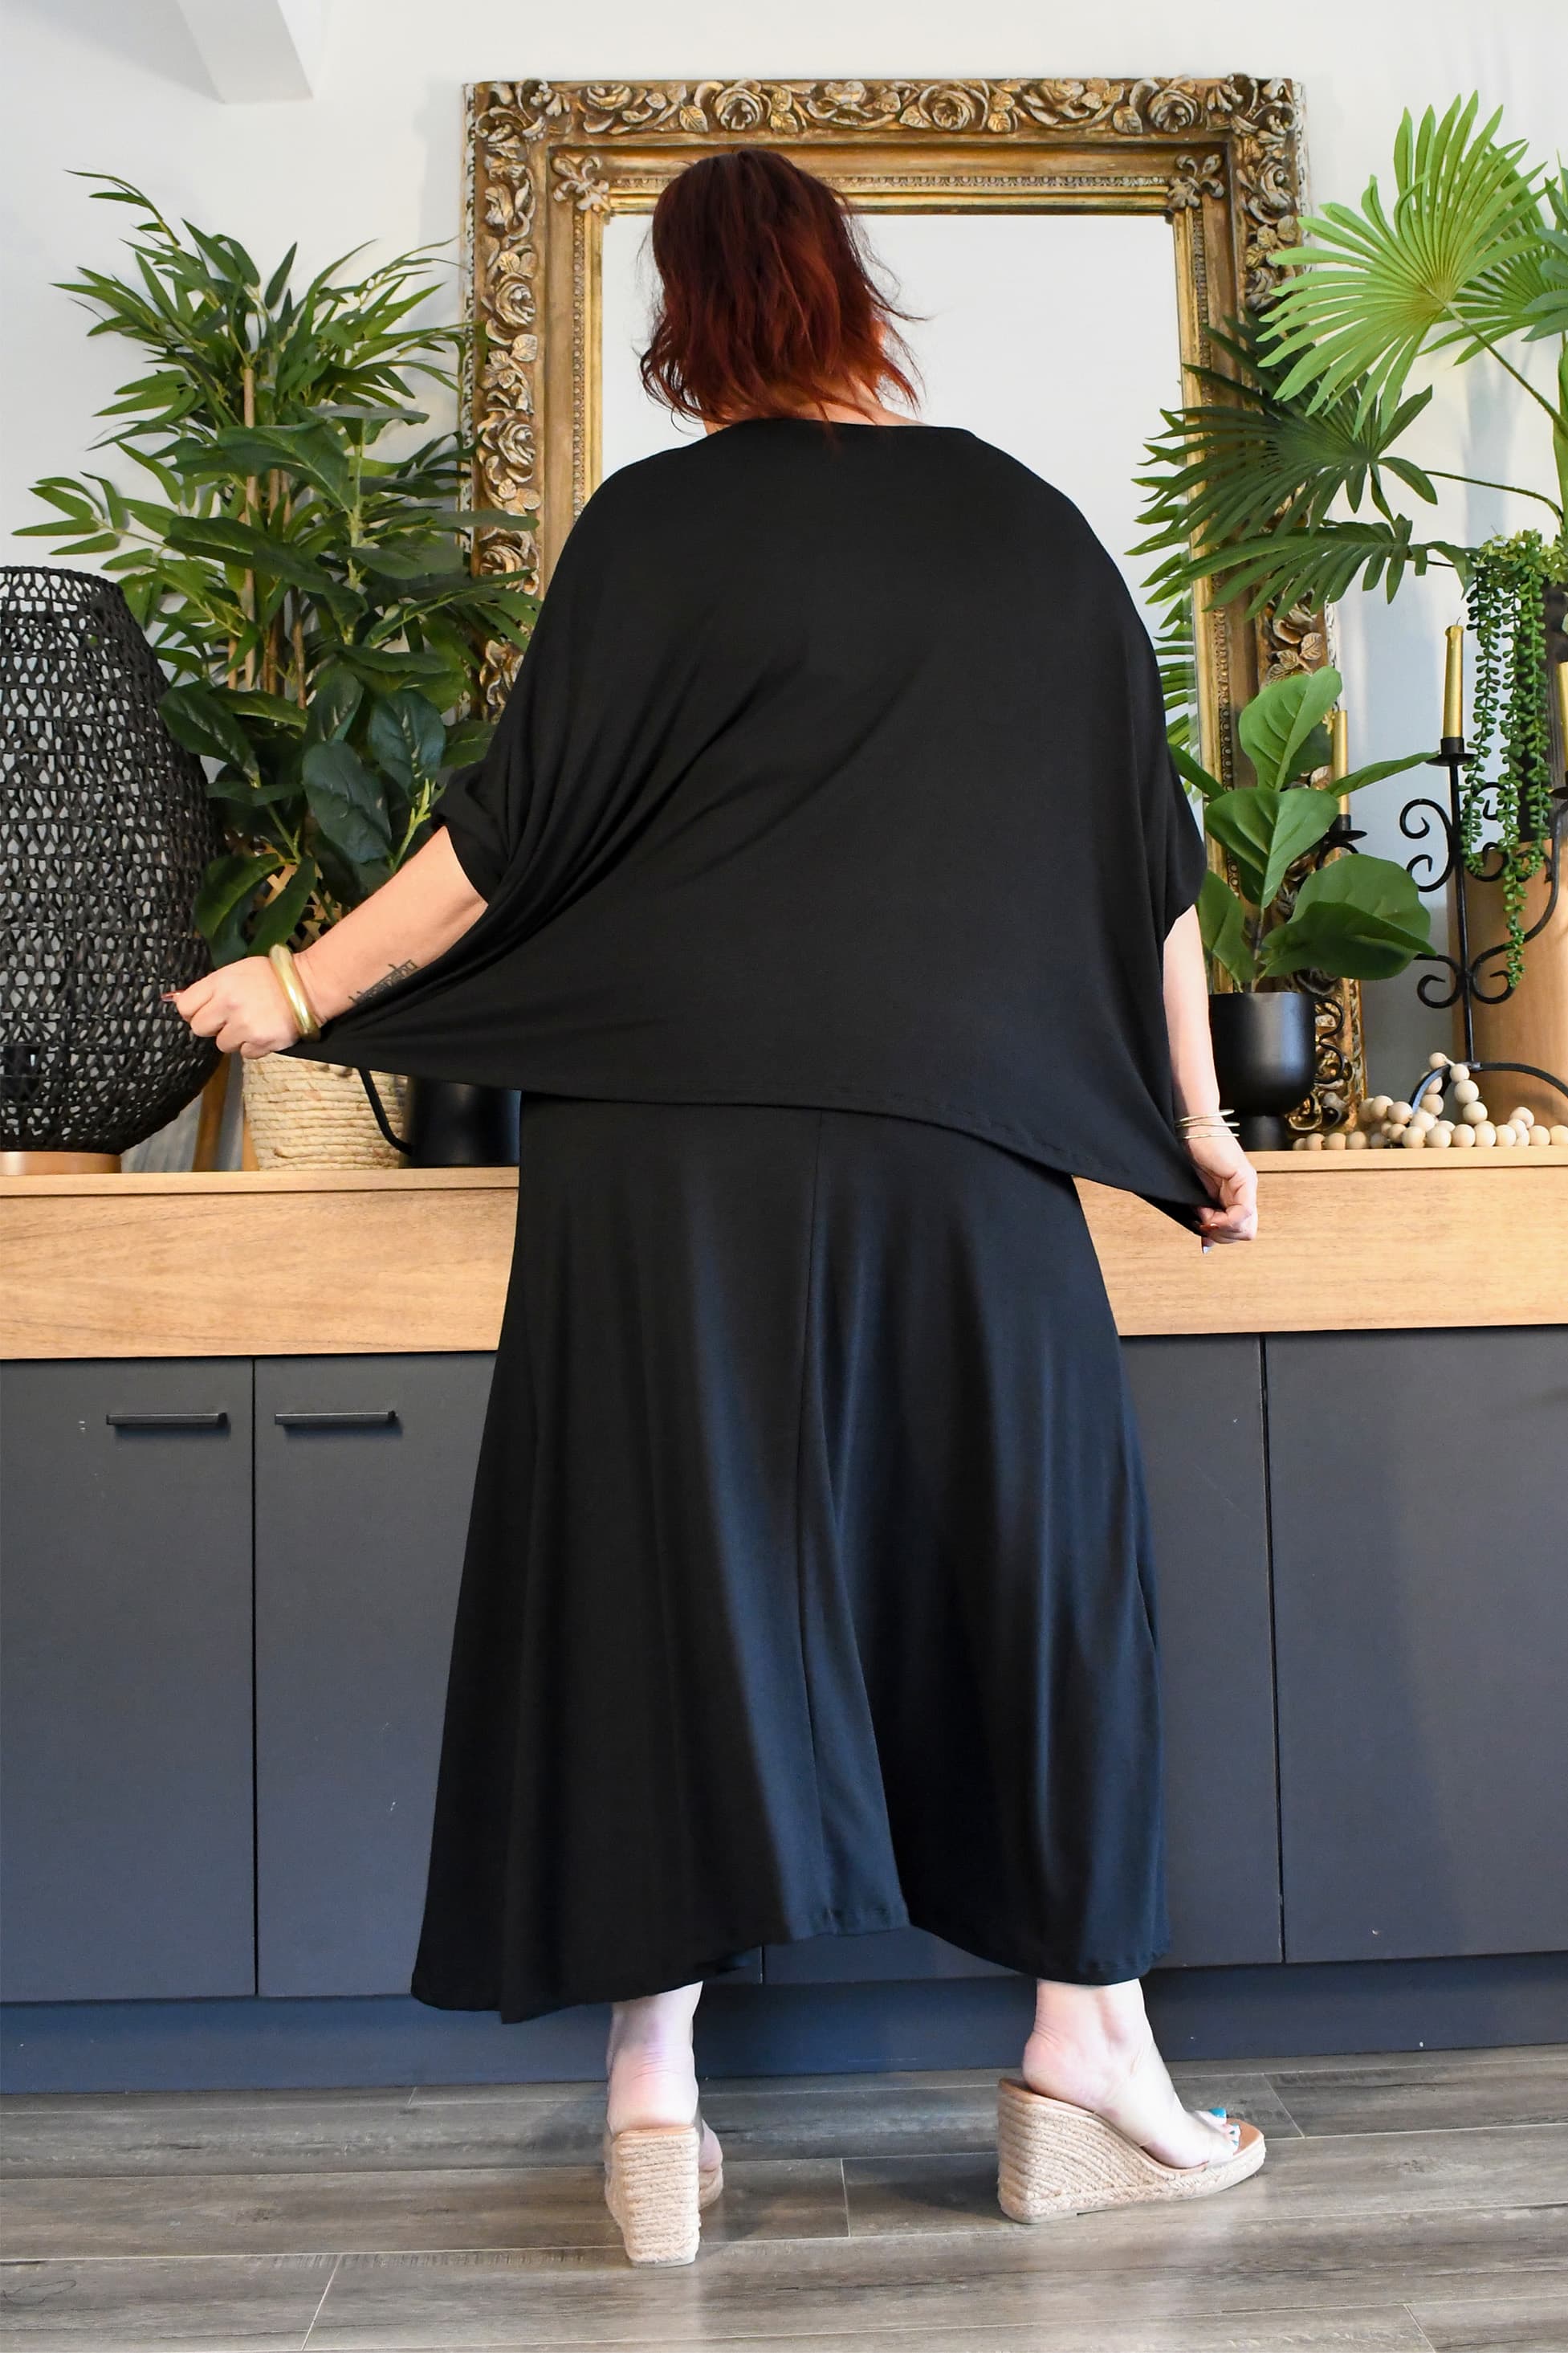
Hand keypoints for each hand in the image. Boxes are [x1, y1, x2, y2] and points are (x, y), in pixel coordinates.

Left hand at [162, 957, 302, 1057]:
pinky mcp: (262, 1043)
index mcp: (220, 983)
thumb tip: (180, 1001)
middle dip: (212, 1026)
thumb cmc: (271, 976)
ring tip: (250, 1024)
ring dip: (234, 1038)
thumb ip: (211, 987)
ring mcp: (245, 1027)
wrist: (309, 986)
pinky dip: (253, 1046)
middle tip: (228, 1019)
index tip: (204, 1011)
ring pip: (222, 1044)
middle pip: (199, 1028)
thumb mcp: (236, 971)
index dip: (193, 1011)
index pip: (185, 1007)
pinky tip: (263, 1032)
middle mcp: (228, 1005)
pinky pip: (245, 1054)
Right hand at [1183, 1123, 1257, 1246]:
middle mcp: (1246, 1193)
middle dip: (1222, 1235)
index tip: (1201, 1226)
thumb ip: (1204, 1215)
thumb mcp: (1196, 1194)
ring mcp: (1248, 1186)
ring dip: (1221, 1228)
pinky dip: (1226, 1219)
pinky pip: (1243, 1211)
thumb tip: (1206, 1244)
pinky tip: (1209, 1212)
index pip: (1240, 1232)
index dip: (1221, 1236)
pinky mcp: (1245, 1178)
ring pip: (1247, 1228)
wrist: (1191, 1127)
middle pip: (1246, 1234)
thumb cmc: (1190, 1154)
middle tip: (1203, 1221)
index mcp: (1235, 1197)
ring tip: (1204, 1212)